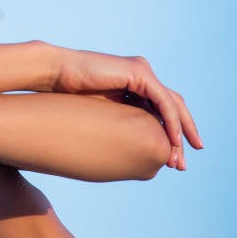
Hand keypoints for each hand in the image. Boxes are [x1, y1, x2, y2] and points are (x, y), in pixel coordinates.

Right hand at [53, 48, 202, 168]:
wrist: (55, 74)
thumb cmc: (68, 96)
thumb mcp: (102, 115)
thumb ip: (121, 123)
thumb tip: (131, 150)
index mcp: (133, 85)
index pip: (160, 111)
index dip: (167, 134)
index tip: (170, 162)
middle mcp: (142, 76)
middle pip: (171, 108)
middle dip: (180, 137)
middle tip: (181, 165)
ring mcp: (142, 72)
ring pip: (172, 105)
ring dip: (179, 133)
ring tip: (178, 158)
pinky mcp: (139, 72)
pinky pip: (163, 100)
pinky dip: (170, 121)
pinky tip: (172, 140)